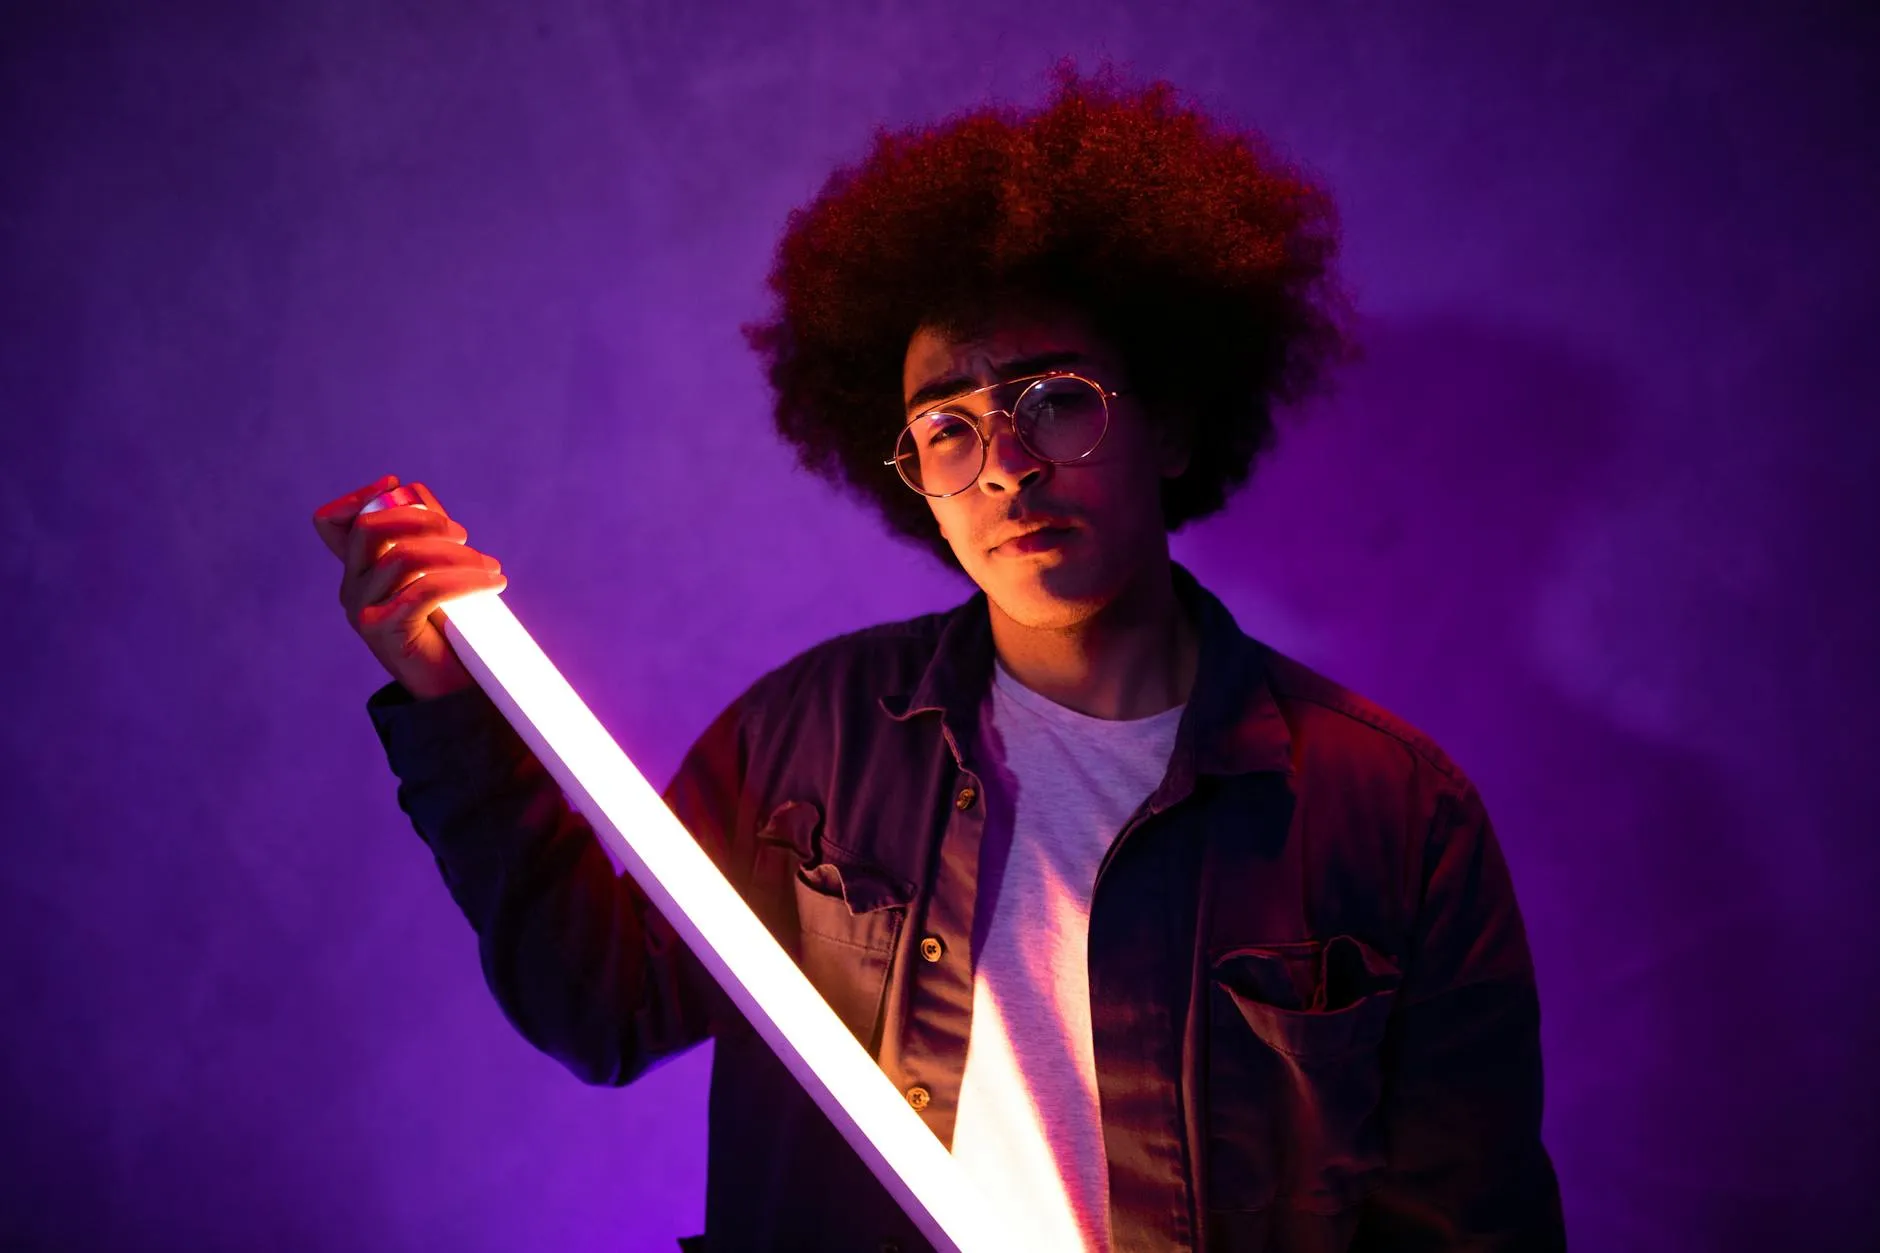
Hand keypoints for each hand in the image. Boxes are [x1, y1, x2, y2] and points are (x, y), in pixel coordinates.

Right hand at [312, 475, 506, 699]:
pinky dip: (466, 580)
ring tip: (490, 567)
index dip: (359, 497)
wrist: (452, 689)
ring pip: (403, 557)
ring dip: (456, 554)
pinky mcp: (384, 631)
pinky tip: (494, 583)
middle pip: (369, 527)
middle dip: (422, 519)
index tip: (400, 487)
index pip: (330, 522)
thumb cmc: (450, 626)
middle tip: (464, 536)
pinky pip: (424, 589)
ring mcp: (362, 610)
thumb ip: (421, 532)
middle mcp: (351, 588)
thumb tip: (411, 488)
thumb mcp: (434, 570)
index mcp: (359, 570)